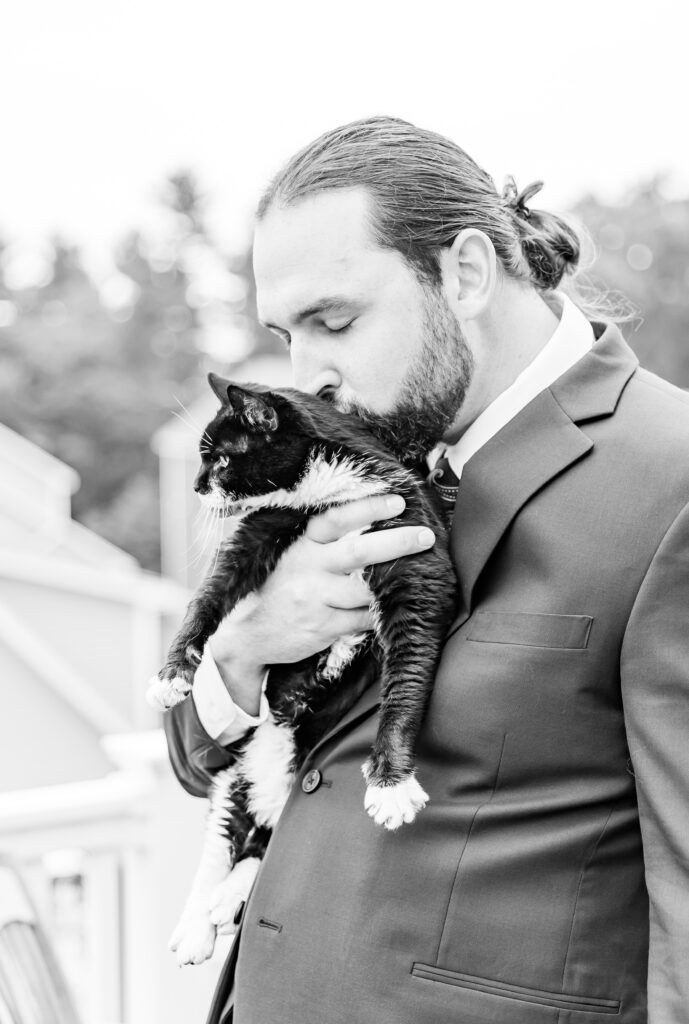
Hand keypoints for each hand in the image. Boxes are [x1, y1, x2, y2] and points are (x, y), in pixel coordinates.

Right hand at [208, 494, 435, 713]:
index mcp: (303, 545)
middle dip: (397, 542)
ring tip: (424, 574)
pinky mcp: (322, 628)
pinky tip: (399, 605)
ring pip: (365, 589)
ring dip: (396, 582)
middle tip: (425, 536)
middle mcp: (308, 568)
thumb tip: (374, 525)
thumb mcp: (293, 557)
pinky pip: (363, 619)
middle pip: (358, 552)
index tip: (397, 502)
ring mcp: (315, 599)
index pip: (336, 520)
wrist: (247, 633)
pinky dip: (382, 612)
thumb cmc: (280, 588)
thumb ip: (324, 543)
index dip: (367, 508)